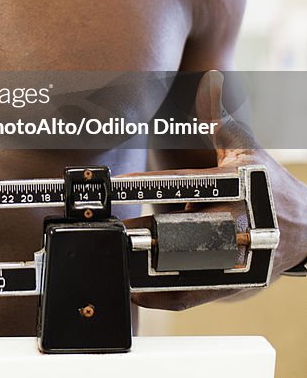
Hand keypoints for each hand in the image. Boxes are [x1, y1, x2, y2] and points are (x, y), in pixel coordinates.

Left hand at [128, 69, 306, 310]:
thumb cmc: (268, 182)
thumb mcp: (246, 147)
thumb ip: (220, 117)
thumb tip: (208, 79)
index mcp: (240, 187)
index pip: (190, 183)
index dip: (153, 184)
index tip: (121, 183)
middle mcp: (241, 226)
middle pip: (184, 233)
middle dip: (145, 234)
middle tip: (109, 231)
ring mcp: (239, 261)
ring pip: (184, 270)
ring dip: (146, 270)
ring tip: (112, 262)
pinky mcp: (234, 288)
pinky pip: (192, 297)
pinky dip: (161, 298)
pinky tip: (134, 292)